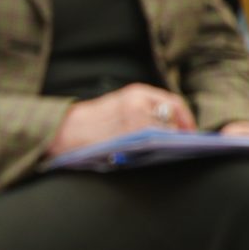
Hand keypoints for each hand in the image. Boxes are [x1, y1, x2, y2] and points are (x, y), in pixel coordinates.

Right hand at [50, 83, 193, 153]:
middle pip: (172, 122)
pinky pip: (153, 147)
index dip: (185, 121)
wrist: (60, 131)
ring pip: (165, 136)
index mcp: (137, 92)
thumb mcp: (118, 106)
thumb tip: (175, 130)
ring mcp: (134, 121)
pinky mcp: (128, 138)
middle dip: (176, 136)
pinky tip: (148, 157)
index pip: (175, 104)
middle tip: (178, 148)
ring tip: (160, 153)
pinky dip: (155, 152)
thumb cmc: (89, 123)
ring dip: (167, 145)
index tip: (189, 134)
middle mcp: (139, 103)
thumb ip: (143, 112)